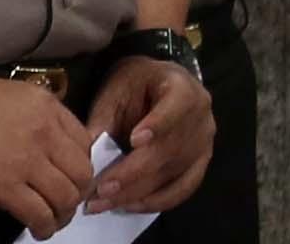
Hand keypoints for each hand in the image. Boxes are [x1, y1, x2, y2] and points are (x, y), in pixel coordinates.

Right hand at [0, 71, 94, 239]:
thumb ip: (34, 117)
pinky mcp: (4, 186)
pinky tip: (36, 228)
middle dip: (76, 194)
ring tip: (50, 220)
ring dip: (62, 215)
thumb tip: (50, 147)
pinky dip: (44, 227)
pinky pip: (40, 215)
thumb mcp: (6, 96)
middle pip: (82, 175)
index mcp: (43, 106)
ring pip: (65, 198)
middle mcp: (42, 131)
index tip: (67, 177)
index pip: (85, 144)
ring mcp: (24, 160)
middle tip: (61, 202)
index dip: (78, 166)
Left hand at [84, 56, 212, 213]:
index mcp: (183, 89)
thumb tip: (85, 154)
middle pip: (169, 151)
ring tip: (106, 203)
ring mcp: (204, 146)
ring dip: (138, 193)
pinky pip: (181, 190)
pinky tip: (129, 206)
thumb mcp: (116, 89)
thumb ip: (104, 117)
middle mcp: (201, 119)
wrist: (160, 84)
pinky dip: (155, 201)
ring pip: (172, 175)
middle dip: (132, 173)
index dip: (157, 125)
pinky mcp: (199, 166)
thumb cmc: (135, 83)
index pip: (175, 107)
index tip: (134, 140)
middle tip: (101, 190)